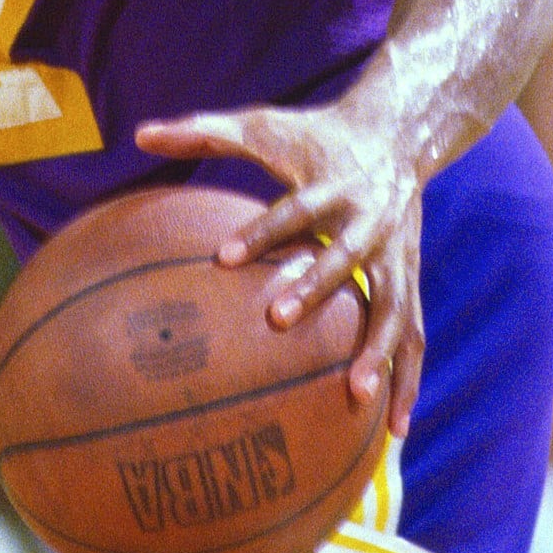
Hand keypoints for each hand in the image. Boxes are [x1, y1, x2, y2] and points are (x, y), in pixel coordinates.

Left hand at [135, 94, 424, 435]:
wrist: (398, 131)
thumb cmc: (315, 135)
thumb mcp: (263, 125)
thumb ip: (203, 132)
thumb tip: (139, 134)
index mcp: (332, 183)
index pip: (294, 208)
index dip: (261, 231)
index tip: (222, 256)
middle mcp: (369, 220)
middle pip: (345, 255)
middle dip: (315, 287)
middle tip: (275, 320)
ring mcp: (397, 254)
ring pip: (394, 305)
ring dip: (378, 349)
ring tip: (356, 395)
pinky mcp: (409, 278)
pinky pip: (413, 332)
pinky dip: (408, 378)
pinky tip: (395, 427)